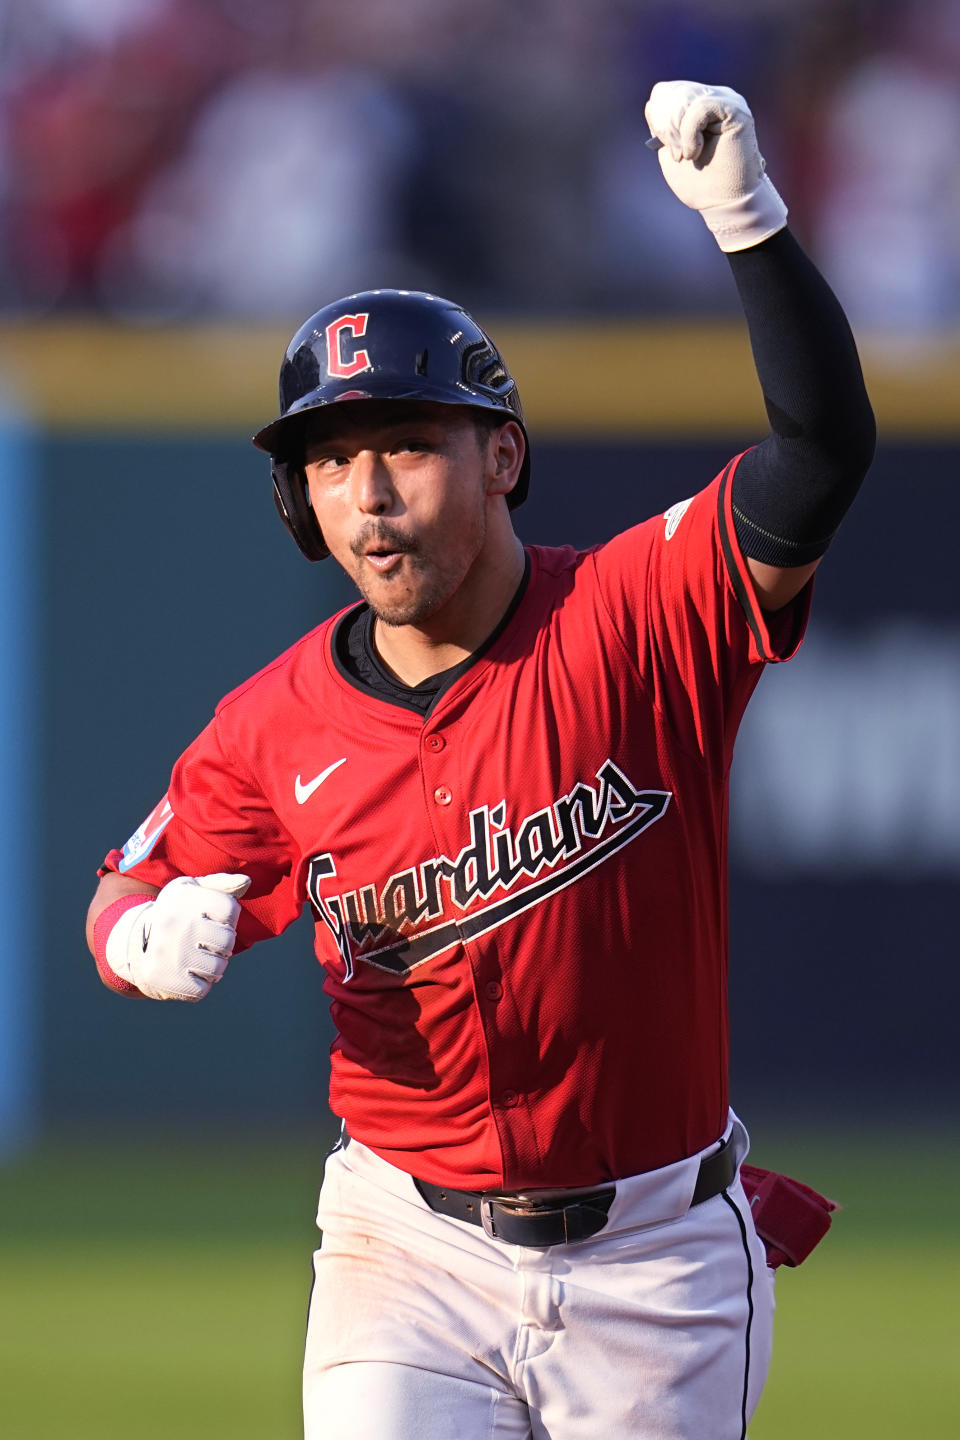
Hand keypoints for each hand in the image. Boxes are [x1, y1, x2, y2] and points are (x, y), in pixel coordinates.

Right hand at [105, 873, 250, 1001]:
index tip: (212, 919)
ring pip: (217, 968)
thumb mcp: (192, 891)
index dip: (227, 918)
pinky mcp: (162, 978)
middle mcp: (172, 923)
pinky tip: (187, 974)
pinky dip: (199, 985)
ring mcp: (166, 952)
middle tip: (206, 943)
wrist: (133, 942)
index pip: (229, 909)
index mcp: (182, 897)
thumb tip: (246, 881)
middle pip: (227, 941)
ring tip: (197, 959)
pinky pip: (201, 989)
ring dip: (213, 967)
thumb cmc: (176, 914)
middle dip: (222, 945)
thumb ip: (221, 884)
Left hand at [644, 80, 786, 251]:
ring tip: (686, 155)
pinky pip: (699, 107)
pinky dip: (690, 134)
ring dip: (677, 132)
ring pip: (684, 98)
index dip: (658, 118)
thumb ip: (661, 125)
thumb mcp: (670, 150)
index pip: (665, 92)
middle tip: (678, 155)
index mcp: (697, 103)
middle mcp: (713, 96)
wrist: (723, 203)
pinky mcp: (735, 109)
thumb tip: (653, 103)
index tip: (664, 146)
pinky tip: (695, 152)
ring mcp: (725, 100)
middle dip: (665, 127)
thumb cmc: (699, 182)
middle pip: (671, 92)